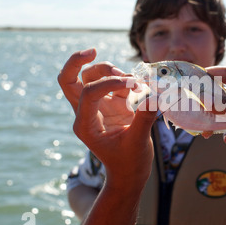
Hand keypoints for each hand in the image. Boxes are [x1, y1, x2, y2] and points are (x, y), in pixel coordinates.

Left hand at [58, 49, 156, 186]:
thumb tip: (156, 97)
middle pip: (69, 80)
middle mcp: (86, 113)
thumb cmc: (130, 163)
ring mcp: (98, 108)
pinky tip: (140, 86)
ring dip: (109, 71)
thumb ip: (144, 119)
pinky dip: (124, 80)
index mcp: (85, 125)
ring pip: (90, 77)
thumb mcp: (137, 143)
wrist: (129, 174)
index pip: (87, 93)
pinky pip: (112, 83)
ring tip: (132, 81)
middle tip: (93, 50)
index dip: (108, 83)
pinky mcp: (110, 105)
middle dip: (78, 62)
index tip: (133, 85)